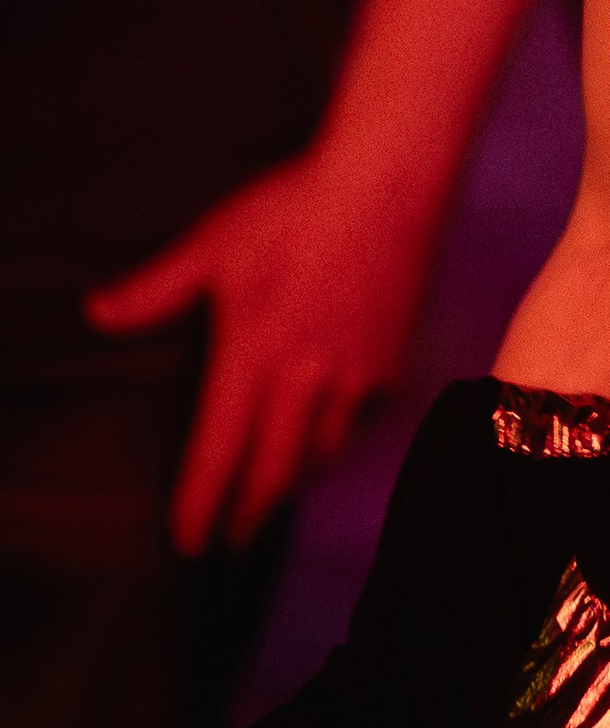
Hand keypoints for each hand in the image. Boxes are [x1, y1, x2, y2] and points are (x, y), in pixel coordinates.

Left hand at [85, 150, 439, 554]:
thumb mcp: (212, 245)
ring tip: (278, 484)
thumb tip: (98, 314)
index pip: (218, 455)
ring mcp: (354, 376)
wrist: (386, 184)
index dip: (200, 506)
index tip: (188, 542)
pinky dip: (339, 436)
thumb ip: (155, 290)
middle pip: (274, 475)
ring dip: (294, 477)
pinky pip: (361, 421)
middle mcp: (303, 381)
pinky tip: (331, 428)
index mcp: (251, 358)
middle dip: (249, 517)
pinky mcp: (393, 362)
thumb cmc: (293, 210)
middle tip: (233, 542)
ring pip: (322, 454)